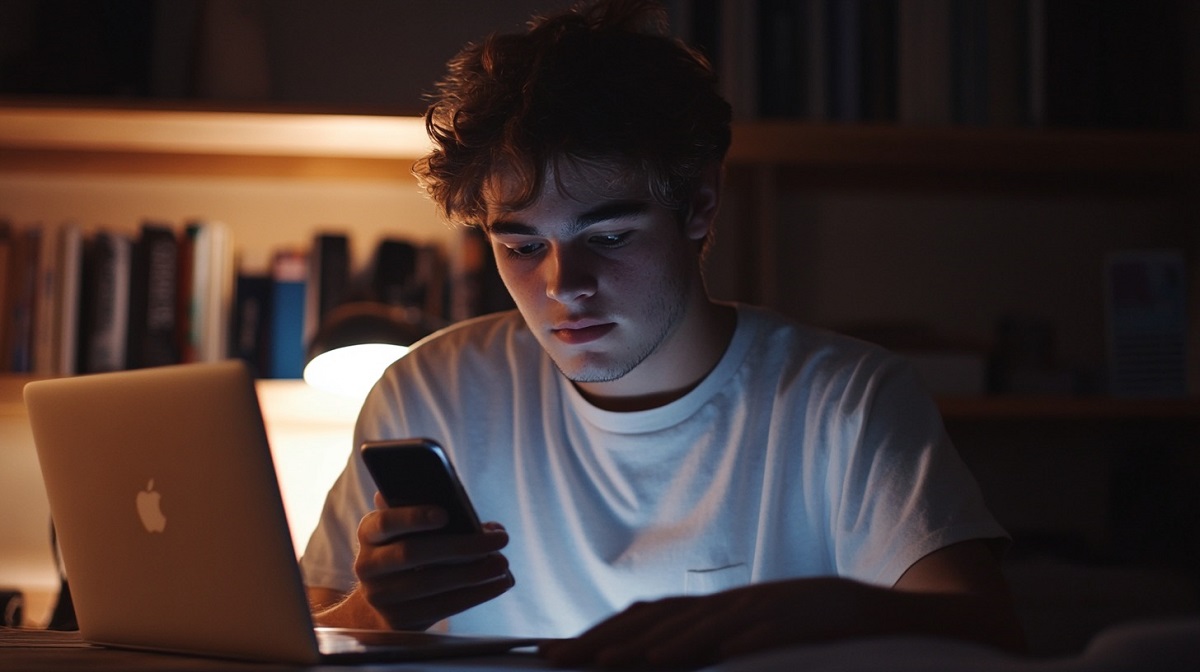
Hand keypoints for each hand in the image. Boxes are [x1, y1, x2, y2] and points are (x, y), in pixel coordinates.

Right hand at [351, 492, 512, 629]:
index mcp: (369, 533)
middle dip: (462, 545)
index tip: (445, 514)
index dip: (413, 517)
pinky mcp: (400, 620)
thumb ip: (434, 516)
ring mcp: (380, 596)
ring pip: (431, 583)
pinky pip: (442, 607)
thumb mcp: (408, 530)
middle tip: (500, 539)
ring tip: (503, 563)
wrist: (383, 600)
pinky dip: (475, 594)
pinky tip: (499, 583)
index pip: (386, 522)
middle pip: (413, 553)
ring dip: (474, 573)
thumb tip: (487, 527)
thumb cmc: (408, 550)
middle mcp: (368, 565)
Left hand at [539, 578, 874, 668]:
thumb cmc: (802, 625)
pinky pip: (750, 637)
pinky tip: (698, 659)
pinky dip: (720, 647)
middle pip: (656, 619)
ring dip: (648, 646)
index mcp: (712, 608)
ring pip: (694, 627)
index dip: (600, 632)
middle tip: (559, 658)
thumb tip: (654, 658)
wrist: (864, 610)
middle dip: (604, 639)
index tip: (557, 652)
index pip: (645, 616)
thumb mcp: (746, 633)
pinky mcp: (787, 624)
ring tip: (609, 663)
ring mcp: (754, 612)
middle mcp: (724, 605)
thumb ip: (705, 642)